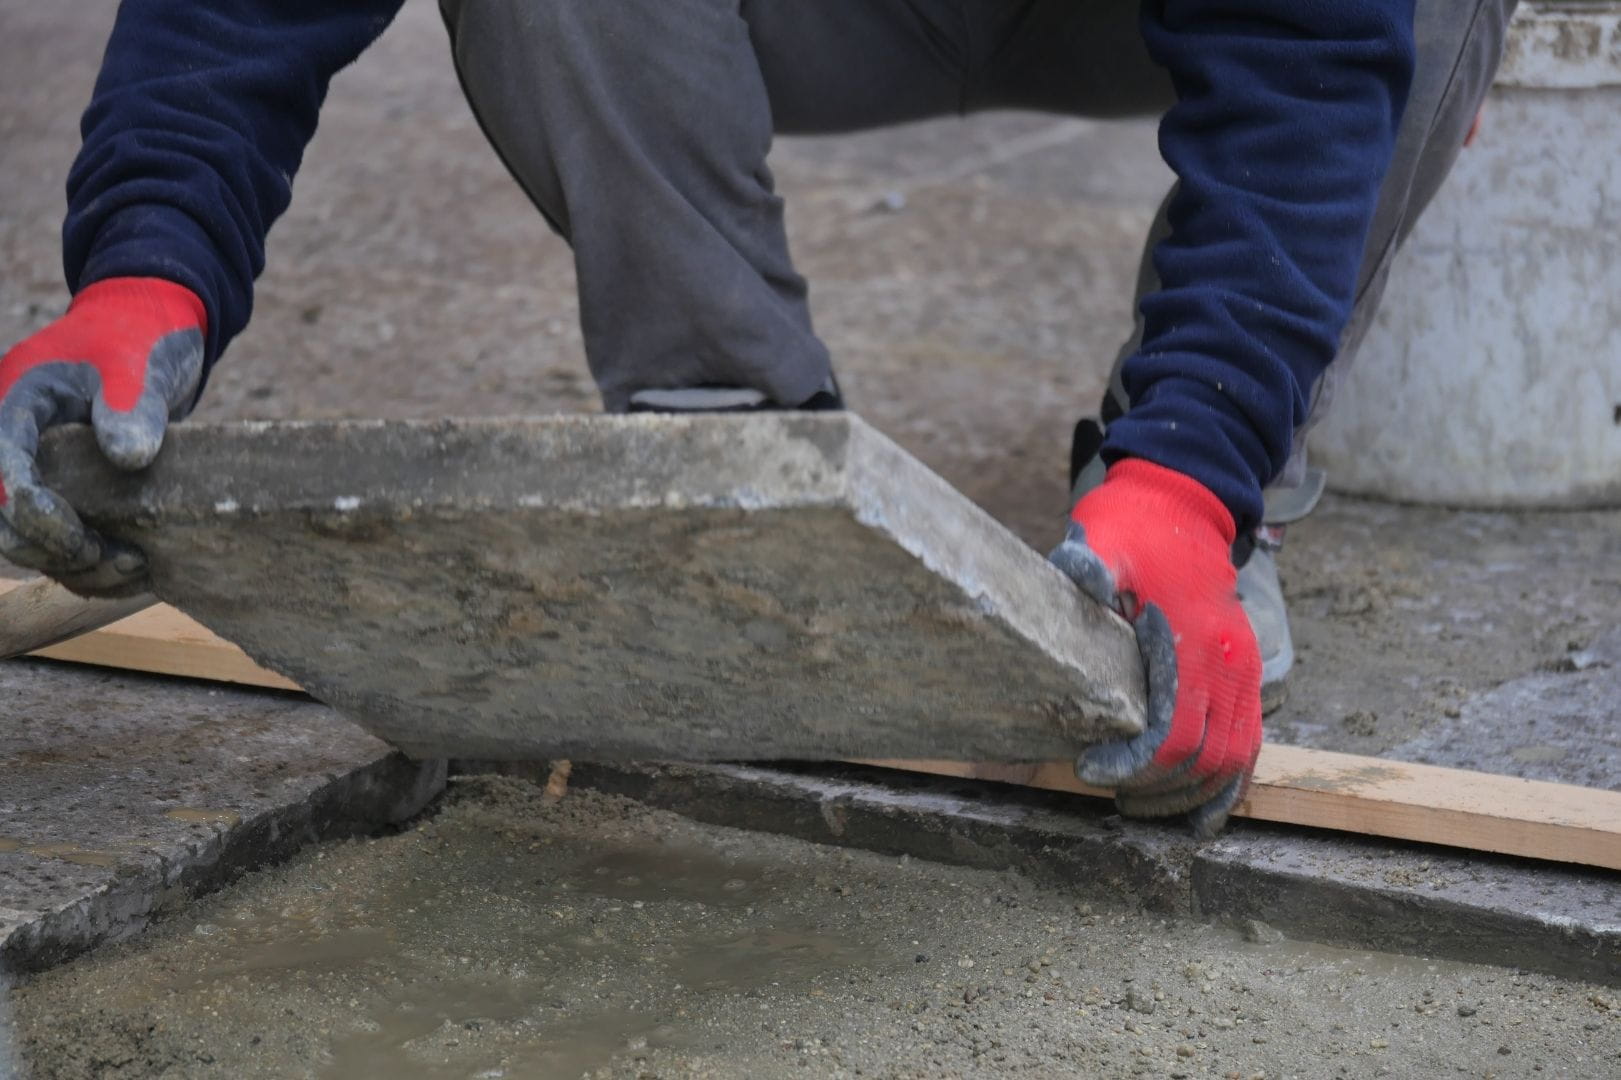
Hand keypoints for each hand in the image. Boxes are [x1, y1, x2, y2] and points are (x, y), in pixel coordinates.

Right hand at [0, 277, 204, 595]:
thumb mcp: (139, 364)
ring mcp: (37, 467)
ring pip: (27, 539)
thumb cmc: (138, 338)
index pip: (0, 470)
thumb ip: (132, 405)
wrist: (149, 328)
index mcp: (15, 403)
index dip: (31, 512)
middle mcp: (13, 440)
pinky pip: (59, 540)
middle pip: (2, 519)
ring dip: (73, 564)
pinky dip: (89, 563)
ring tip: (133, 566)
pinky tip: (133, 570)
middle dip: (52, 548)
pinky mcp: (66, 488)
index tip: (78, 538)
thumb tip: (128, 457)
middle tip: (115, 558)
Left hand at [1050, 458, 1261, 835]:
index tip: (1090, 766)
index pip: (1173, 735)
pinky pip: (1250, 744)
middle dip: (1158, 790)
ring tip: (1143, 806)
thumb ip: (1091, 564)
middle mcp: (1231, 664)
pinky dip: (1226, 782)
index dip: (1133, 765)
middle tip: (1111, 794)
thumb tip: (1073, 572)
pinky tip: (1194, 806)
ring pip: (1237, 762)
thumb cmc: (1136, 525)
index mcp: (1195, 642)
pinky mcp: (1247, 673)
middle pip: (1208, 761)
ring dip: (1193, 795)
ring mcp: (1245, 671)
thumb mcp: (1105, 539)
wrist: (1185, 500)